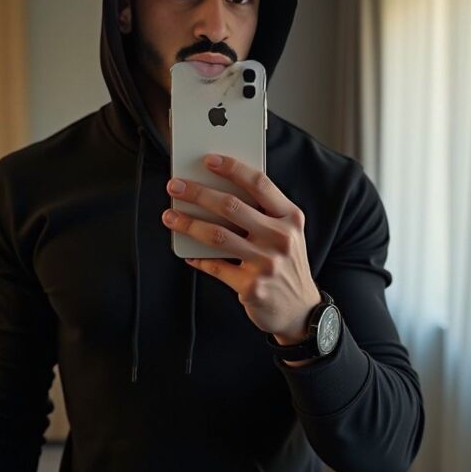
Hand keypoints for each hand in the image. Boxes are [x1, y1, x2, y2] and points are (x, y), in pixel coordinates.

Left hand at [162, 154, 321, 345]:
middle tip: (175, 187)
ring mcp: (266, 263)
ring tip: (170, 216)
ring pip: (217, 236)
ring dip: (188, 224)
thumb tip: (218, 190)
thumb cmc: (286, 264)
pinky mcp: (252, 286)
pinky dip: (198, 258)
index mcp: (290, 217)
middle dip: (198, 193)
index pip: (259, 184)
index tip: (209, 160)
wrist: (301, 311)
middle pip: (231, 206)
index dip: (232, 168)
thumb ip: (263, 213)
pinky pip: (216, 267)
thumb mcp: (287, 233)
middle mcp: (280, 237)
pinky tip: (188, 252)